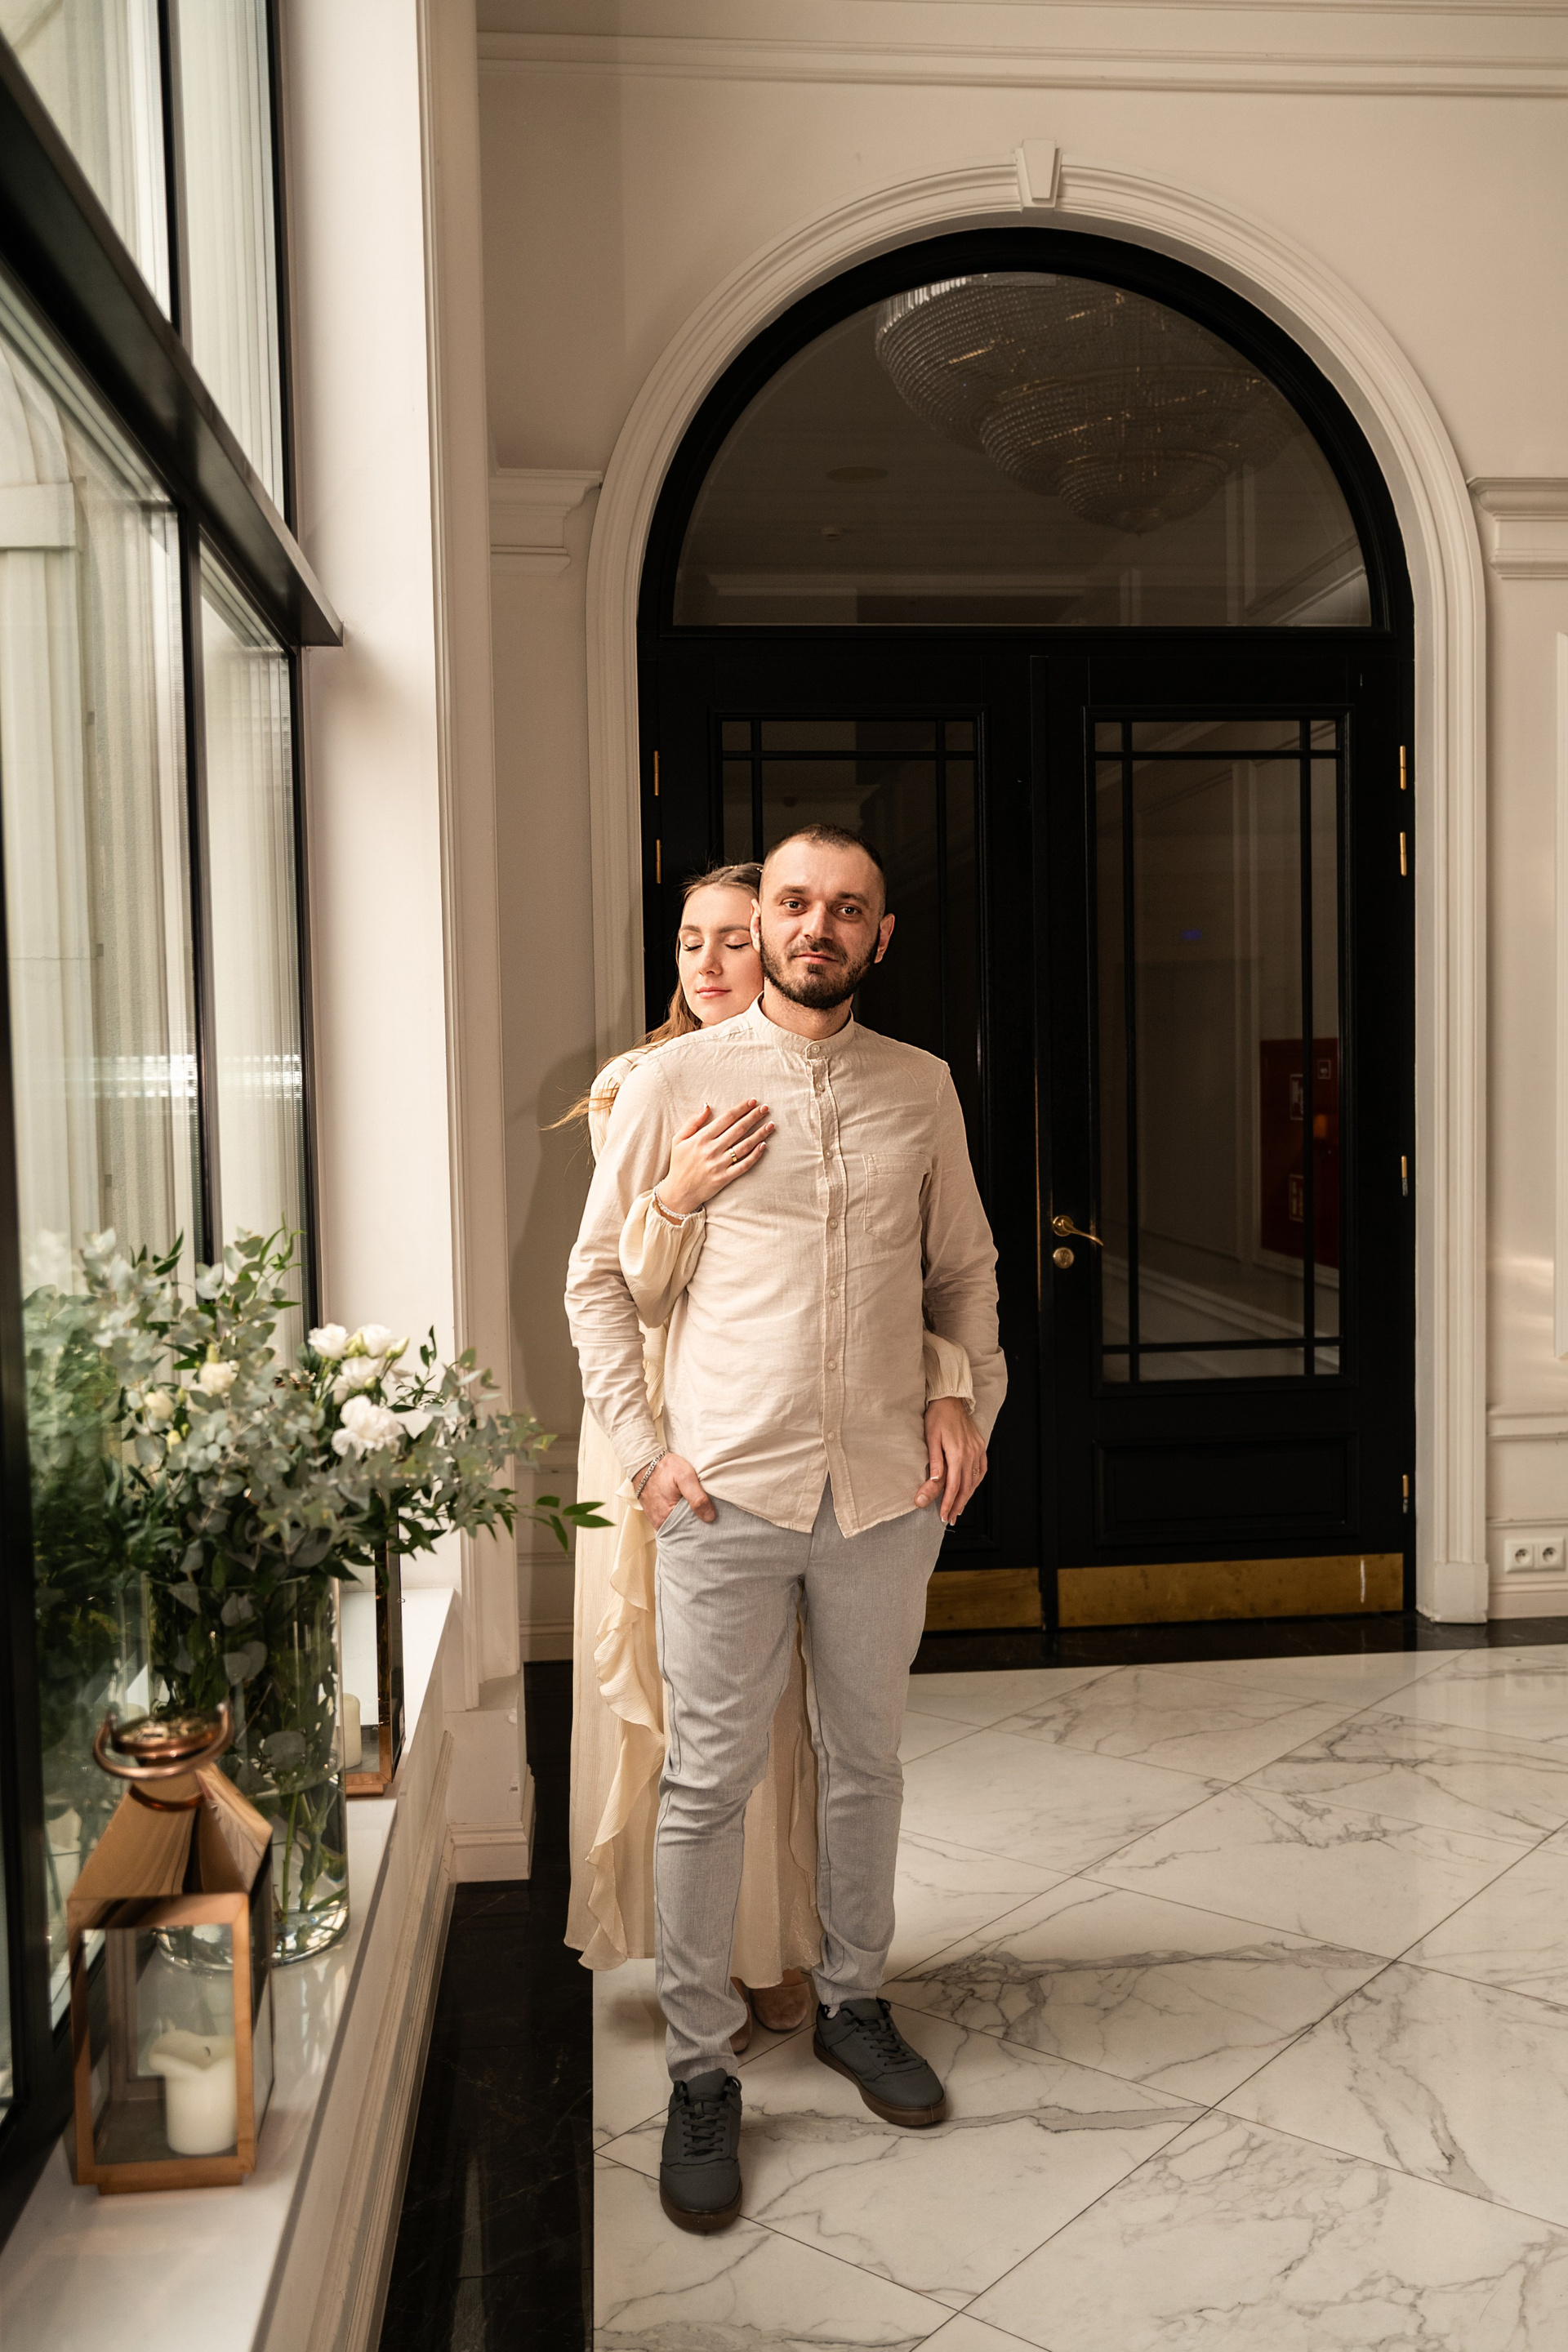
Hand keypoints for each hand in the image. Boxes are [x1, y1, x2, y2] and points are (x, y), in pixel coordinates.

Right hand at [640, 1452, 715, 1529]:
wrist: (644, 1461)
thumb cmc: (665, 1467)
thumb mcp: (685, 1477)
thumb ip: (698, 1498)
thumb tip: (710, 1518)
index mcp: (667, 1517)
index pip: (691, 1530)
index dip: (703, 1525)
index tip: (713, 1518)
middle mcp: (660, 1522)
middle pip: (684, 1529)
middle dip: (696, 1523)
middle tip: (707, 1513)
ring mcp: (656, 1519)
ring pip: (677, 1525)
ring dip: (687, 1519)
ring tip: (696, 1509)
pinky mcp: (654, 1513)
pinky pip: (670, 1520)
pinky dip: (678, 1516)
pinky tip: (685, 1507)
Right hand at [659, 1099, 773, 1216]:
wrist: (679, 1192)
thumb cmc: (679, 1163)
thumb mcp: (679, 1140)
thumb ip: (693, 1122)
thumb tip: (707, 1106)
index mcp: (701, 1138)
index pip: (726, 1119)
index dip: (741, 1108)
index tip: (752, 1102)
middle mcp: (712, 1150)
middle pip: (738, 1129)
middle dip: (754, 1117)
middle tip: (766, 1108)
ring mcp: (720, 1164)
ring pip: (745, 1146)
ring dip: (760, 1134)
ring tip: (770, 1125)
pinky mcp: (725, 1177)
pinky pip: (744, 1165)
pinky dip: (755, 1155)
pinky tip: (764, 1145)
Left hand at [915, 1397, 987, 1526]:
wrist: (951, 1399)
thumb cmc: (937, 1417)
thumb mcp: (931, 1438)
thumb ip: (935, 1461)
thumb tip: (934, 1482)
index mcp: (957, 1454)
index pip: (953, 1487)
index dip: (948, 1503)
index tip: (943, 1515)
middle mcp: (970, 1454)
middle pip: (965, 1488)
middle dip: (958, 1505)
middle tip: (950, 1518)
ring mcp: (977, 1451)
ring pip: (974, 1481)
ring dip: (967, 1497)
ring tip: (959, 1509)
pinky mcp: (980, 1447)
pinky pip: (981, 1470)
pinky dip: (976, 1482)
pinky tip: (971, 1489)